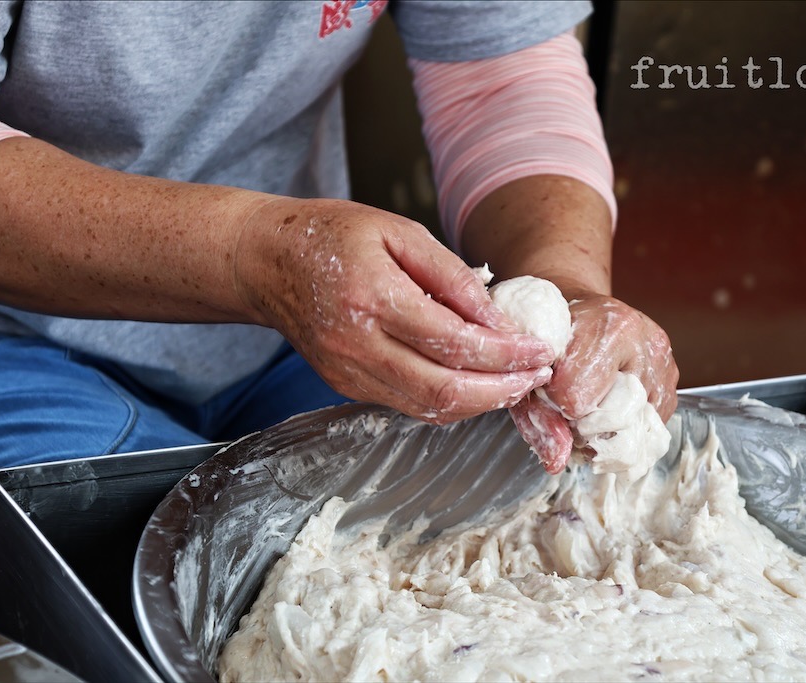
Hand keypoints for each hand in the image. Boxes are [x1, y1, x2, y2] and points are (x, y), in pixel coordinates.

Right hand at [232, 198, 555, 423]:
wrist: (265, 261)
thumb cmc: (332, 235)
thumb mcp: (398, 231)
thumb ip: (450, 276)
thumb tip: (498, 318)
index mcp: (372, 298)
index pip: (454, 343)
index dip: (506, 354)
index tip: (540, 349)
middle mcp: (358, 345)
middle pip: (444, 391)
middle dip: (502, 389)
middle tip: (537, 375)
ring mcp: (348, 373)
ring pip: (428, 409)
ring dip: (480, 402)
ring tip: (516, 382)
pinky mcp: (345, 385)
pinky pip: (407, 405)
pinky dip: (449, 401)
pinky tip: (475, 383)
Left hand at [511, 288, 678, 472]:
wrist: (580, 310)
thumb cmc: (552, 336)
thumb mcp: (533, 369)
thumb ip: (540, 416)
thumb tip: (558, 462)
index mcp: (609, 327)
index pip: (579, 400)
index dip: (557, 407)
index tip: (549, 392)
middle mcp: (647, 343)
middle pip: (618, 420)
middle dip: (586, 427)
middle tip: (568, 412)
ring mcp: (664, 363)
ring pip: (640, 430)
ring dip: (608, 434)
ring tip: (588, 415)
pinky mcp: (671, 382)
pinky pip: (653, 427)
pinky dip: (626, 430)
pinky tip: (607, 412)